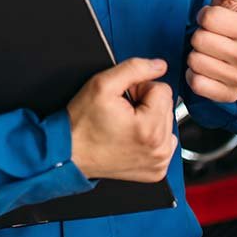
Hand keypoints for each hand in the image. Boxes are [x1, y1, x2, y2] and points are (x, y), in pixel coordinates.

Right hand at [65, 57, 175, 182]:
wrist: (70, 154)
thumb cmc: (82, 124)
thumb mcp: (102, 84)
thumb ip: (134, 69)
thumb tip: (159, 66)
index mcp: (150, 128)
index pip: (163, 90)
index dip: (139, 89)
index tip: (123, 100)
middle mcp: (159, 149)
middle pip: (166, 106)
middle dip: (145, 104)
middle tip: (121, 113)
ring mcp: (159, 162)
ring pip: (166, 122)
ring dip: (148, 120)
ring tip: (125, 126)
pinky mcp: (156, 170)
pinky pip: (163, 141)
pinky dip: (150, 137)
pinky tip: (131, 138)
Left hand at [186, 0, 236, 103]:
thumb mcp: (235, 1)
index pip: (208, 18)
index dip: (205, 16)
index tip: (212, 19)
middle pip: (199, 40)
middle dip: (199, 36)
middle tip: (210, 37)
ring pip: (195, 62)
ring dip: (195, 56)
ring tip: (208, 53)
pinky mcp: (228, 94)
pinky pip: (196, 83)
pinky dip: (194, 76)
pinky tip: (205, 69)